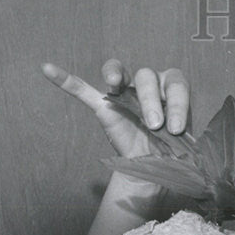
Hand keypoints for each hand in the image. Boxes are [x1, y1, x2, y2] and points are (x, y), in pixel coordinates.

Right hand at [41, 60, 189, 159]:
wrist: (152, 166)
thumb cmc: (172, 150)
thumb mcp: (184, 144)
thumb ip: (184, 138)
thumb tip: (186, 147)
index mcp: (172, 91)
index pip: (176, 84)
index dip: (177, 103)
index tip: (175, 129)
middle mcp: (149, 85)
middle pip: (147, 75)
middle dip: (151, 99)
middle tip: (155, 126)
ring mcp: (124, 93)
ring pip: (121, 73)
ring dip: (118, 77)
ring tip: (114, 85)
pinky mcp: (104, 106)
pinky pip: (83, 89)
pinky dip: (66, 79)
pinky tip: (48, 68)